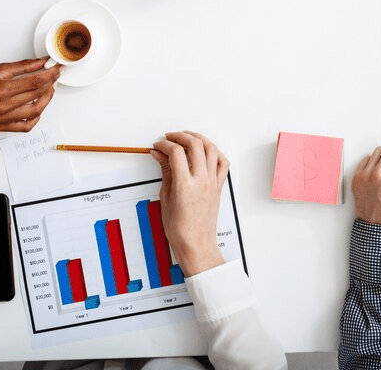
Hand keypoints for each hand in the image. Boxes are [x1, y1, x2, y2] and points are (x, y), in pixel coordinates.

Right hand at [0, 58, 60, 131]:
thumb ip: (23, 66)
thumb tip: (42, 62)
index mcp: (0, 88)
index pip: (35, 81)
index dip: (50, 74)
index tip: (57, 69)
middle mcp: (2, 105)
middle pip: (37, 94)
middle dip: (51, 83)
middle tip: (55, 75)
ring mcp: (3, 118)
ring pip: (36, 110)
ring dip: (47, 99)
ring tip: (49, 89)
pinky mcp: (1, 126)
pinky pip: (26, 126)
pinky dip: (36, 117)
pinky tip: (38, 107)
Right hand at [152, 131, 228, 275]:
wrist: (196, 244)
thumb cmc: (180, 229)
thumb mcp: (166, 198)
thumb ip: (165, 172)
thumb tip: (160, 156)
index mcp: (185, 186)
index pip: (176, 153)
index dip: (164, 144)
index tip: (158, 146)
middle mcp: (202, 181)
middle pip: (195, 145)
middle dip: (180, 136)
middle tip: (170, 137)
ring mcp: (212, 182)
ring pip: (211, 149)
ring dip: (199, 138)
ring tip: (187, 137)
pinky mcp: (219, 186)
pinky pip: (222, 162)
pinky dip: (215, 152)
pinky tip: (207, 150)